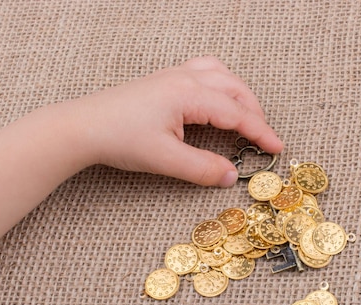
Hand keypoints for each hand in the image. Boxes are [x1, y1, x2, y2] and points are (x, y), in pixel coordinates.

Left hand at [70, 56, 282, 186]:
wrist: (83, 126)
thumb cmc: (120, 138)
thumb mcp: (165, 159)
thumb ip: (202, 168)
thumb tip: (231, 176)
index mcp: (189, 94)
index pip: (236, 113)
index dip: (260, 132)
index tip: (277, 149)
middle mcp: (185, 78)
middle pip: (234, 89)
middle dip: (255, 112)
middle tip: (264, 139)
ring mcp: (173, 75)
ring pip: (221, 75)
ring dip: (240, 94)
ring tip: (247, 116)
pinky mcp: (164, 80)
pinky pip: (203, 70)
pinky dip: (221, 83)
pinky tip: (217, 98)